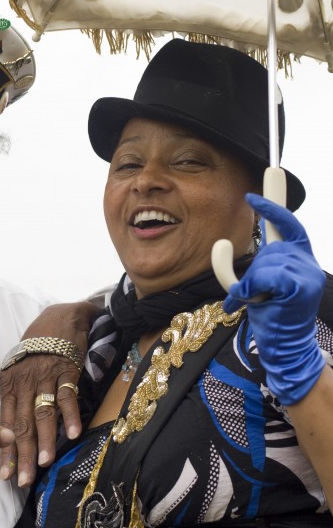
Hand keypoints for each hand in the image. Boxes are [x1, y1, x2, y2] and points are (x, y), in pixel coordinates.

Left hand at [0, 302, 95, 486]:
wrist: (60, 316)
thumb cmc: (37, 346)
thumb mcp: (18, 368)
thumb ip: (17, 396)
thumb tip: (15, 429)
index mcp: (9, 382)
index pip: (5, 421)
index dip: (6, 449)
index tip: (6, 475)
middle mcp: (24, 381)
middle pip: (22, 422)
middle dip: (23, 454)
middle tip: (24, 480)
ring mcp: (46, 375)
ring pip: (43, 412)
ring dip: (44, 439)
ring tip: (45, 462)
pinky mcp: (66, 368)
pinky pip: (67, 395)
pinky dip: (69, 414)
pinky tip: (72, 434)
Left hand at [224, 193, 325, 405]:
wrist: (284, 346)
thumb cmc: (268, 312)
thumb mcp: (258, 281)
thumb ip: (251, 261)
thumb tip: (222, 244)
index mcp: (297, 255)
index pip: (287, 222)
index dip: (274, 203)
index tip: (263, 181)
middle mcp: (305, 260)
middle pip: (268, 248)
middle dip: (255, 271)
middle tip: (260, 294)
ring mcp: (306, 273)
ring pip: (265, 264)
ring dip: (252, 284)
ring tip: (261, 302)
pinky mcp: (301, 288)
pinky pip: (264, 277)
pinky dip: (252, 290)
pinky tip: (256, 303)